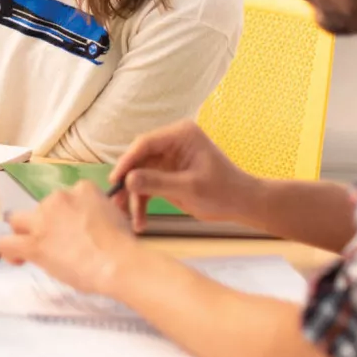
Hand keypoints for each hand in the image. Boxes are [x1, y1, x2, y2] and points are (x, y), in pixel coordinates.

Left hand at [0, 182, 138, 296]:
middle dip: (47, 222)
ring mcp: (43, 219)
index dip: (69, 214)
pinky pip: (6, 243)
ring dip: (25, 232)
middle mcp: (59, 198)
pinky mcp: (34, 243)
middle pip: (43, 207)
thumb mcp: (116, 215)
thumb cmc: (124, 244)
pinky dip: (9, 251)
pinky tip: (19, 260)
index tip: (76, 229)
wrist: (118, 261)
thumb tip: (96, 222)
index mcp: (83, 189)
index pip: (68, 197)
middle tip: (60, 243)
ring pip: (18, 220)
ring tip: (35, 248)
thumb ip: (100, 212)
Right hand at [110, 121, 259, 231]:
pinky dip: (143, 203)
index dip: (127, 162)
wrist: (241, 204)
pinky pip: (148, 186)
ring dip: (135, 198)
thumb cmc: (223, 191)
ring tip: (130, 219)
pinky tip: (140, 221)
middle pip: (139, 160)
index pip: (145, 144)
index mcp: (180, 135)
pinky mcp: (167, 174)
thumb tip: (127, 180)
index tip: (115, 181)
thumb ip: (158, 182)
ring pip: (140, 175)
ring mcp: (168, 158)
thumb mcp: (189, 188)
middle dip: (129, 183)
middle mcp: (171, 142)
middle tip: (116, 204)